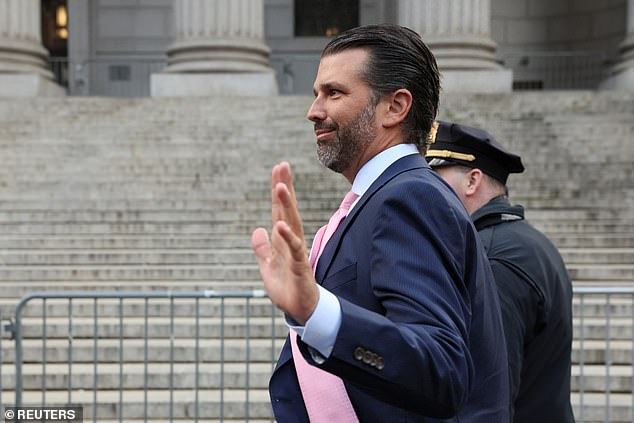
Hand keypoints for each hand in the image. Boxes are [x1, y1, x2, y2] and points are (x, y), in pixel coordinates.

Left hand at [251, 162, 318, 324]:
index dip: (279, 189)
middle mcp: (291, 240)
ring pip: (292, 224)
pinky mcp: (300, 266)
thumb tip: (257, 229)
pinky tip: (281, 225)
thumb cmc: (287, 287)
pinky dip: (288, 237)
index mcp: (281, 238)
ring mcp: (296, 252)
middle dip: (284, 188)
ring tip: (280, 187)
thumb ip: (262, 247)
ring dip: (287, 206)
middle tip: (282, 166)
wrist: (300, 309)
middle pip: (287, 210)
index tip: (279, 168)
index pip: (279, 209)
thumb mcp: (267, 265)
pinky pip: (294, 249)